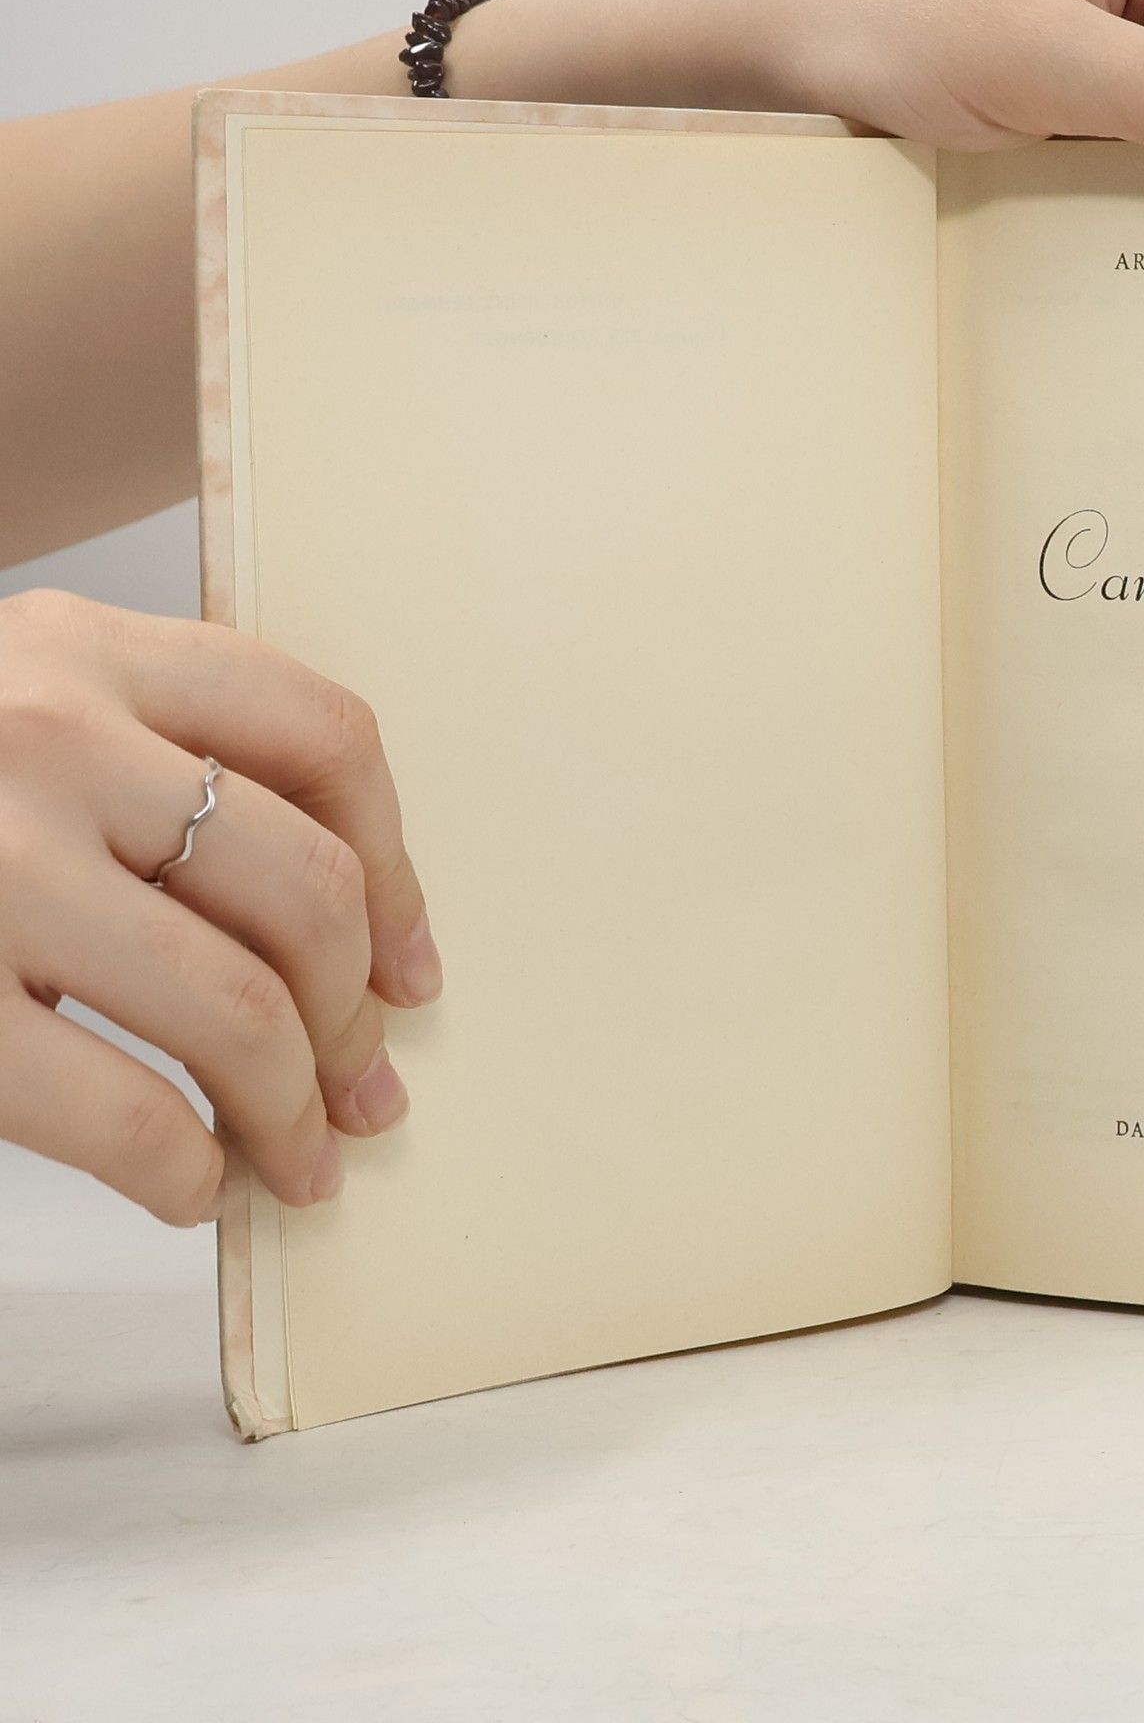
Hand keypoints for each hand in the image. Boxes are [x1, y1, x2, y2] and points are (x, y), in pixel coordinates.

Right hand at [0, 589, 439, 1222]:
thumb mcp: (15, 712)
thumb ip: (153, 764)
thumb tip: (357, 943)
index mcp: (84, 648)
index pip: (326, 734)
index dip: (400, 867)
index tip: (414, 968)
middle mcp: (41, 733)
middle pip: (305, 884)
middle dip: (356, 1016)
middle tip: (365, 1094)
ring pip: (238, 1003)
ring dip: (293, 1109)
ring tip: (298, 1163)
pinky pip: (123, 1107)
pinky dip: (186, 1169)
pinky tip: (191, 1186)